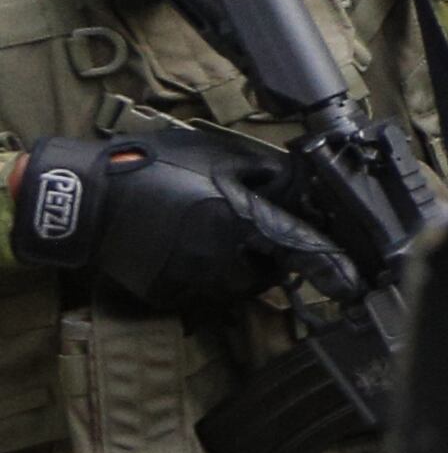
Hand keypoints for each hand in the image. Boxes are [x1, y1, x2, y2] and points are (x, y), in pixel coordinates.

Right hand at [6, 129, 355, 311]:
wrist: (84, 202)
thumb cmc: (152, 169)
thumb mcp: (219, 156)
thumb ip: (270, 176)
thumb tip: (308, 189)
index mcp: (243, 222)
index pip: (305, 252)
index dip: (336, 270)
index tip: (358, 285)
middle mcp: (227, 260)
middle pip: (272, 267)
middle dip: (270, 249)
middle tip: (238, 217)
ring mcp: (198, 283)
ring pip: (241, 281)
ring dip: (239, 262)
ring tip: (204, 226)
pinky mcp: (173, 296)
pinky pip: (205, 289)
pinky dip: (204, 271)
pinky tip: (180, 243)